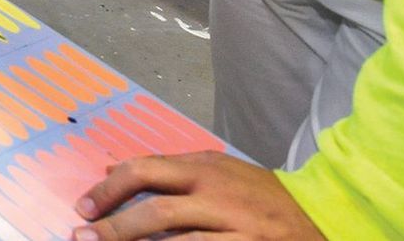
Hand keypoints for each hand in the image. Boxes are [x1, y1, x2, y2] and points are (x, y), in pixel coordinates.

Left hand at [73, 152, 322, 239]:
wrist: (321, 215)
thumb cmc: (258, 194)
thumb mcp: (214, 168)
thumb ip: (166, 169)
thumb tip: (110, 171)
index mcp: (203, 169)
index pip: (144, 172)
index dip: (108, 191)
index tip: (83, 208)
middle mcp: (217, 196)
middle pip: (155, 211)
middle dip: (114, 227)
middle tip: (82, 237)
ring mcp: (236, 228)